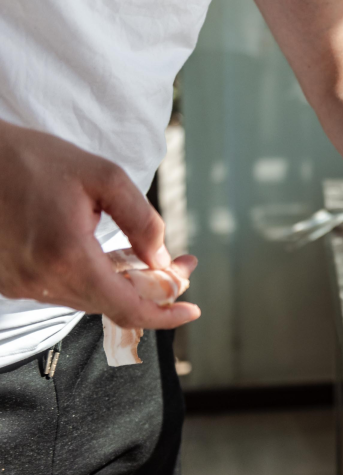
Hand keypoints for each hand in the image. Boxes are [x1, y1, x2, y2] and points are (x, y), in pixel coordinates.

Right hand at [0, 120, 200, 328]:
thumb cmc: (34, 159)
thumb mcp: (103, 177)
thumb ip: (142, 222)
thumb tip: (163, 261)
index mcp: (67, 258)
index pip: (127, 309)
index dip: (165, 316)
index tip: (192, 310)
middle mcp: (39, 280)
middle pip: (110, 306)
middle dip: (150, 290)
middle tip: (178, 266)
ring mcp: (19, 284)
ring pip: (87, 299)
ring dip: (119, 285)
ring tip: (142, 256)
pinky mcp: (8, 280)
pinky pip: (61, 289)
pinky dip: (89, 278)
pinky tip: (103, 254)